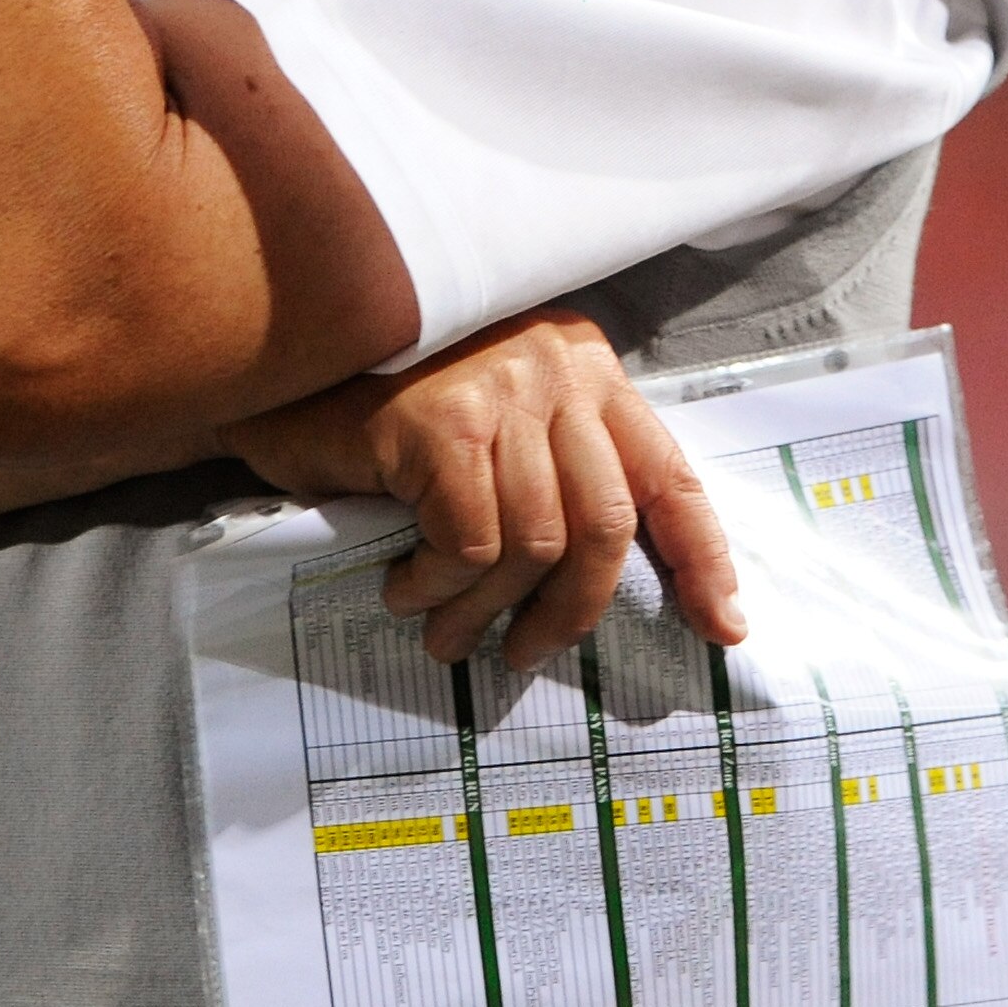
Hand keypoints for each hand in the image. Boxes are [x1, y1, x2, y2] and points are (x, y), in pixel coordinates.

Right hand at [222, 311, 744, 671]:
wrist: (285, 355)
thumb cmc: (388, 399)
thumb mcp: (496, 418)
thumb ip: (555, 468)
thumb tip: (602, 581)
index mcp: (585, 366)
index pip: (667, 472)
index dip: (700, 558)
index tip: (721, 627)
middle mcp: (554, 369)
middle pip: (604, 524)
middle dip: (573, 610)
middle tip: (526, 651)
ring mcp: (499, 392)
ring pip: (534, 544)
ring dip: (487, 609)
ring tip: (447, 632)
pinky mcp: (441, 423)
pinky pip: (470, 542)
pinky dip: (440, 582)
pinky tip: (405, 586)